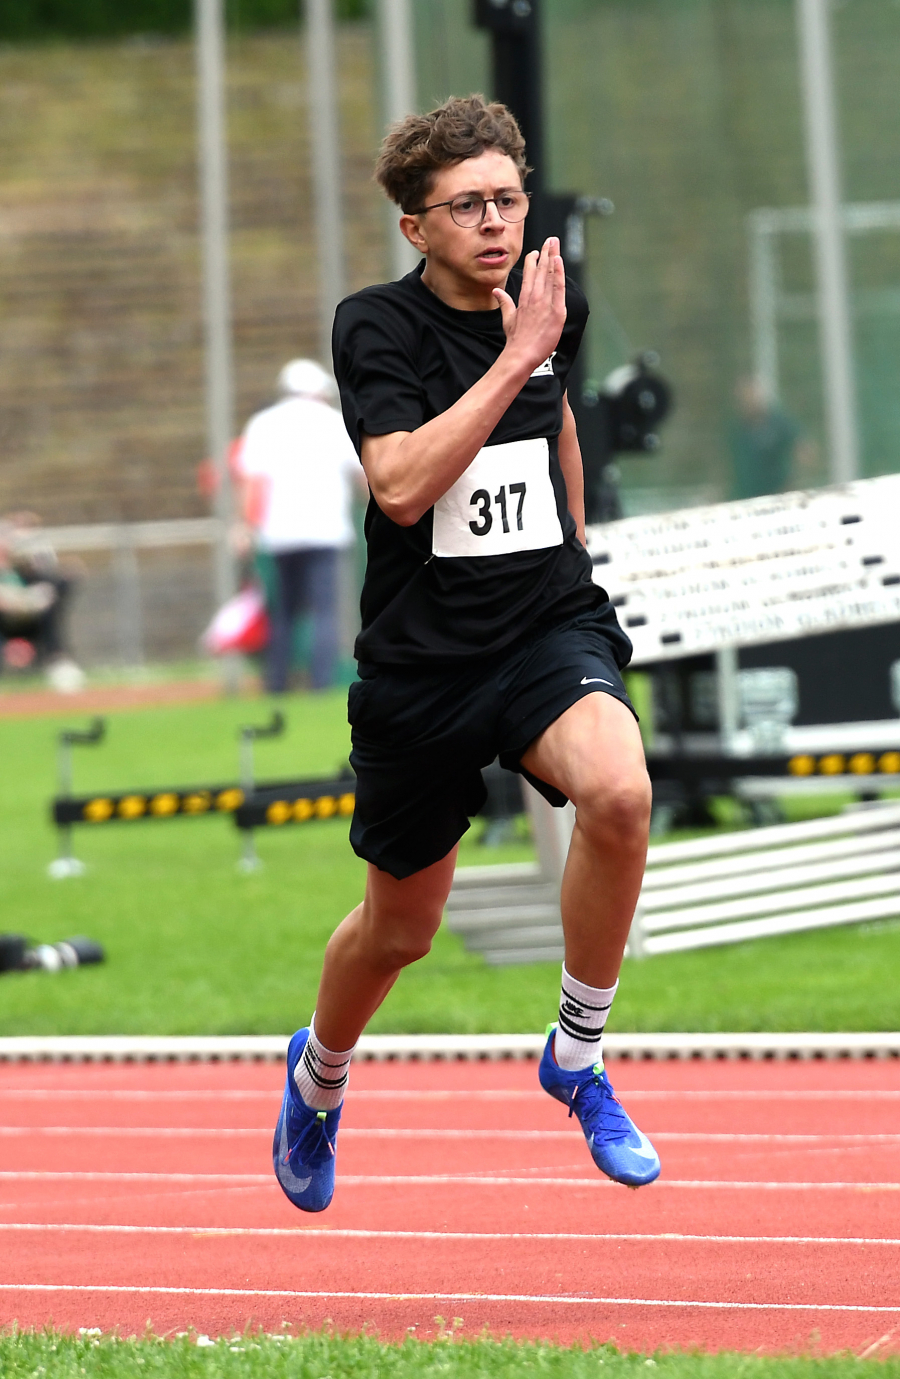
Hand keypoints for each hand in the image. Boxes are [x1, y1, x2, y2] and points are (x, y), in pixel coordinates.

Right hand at [493, 237, 566, 375]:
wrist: (521, 354)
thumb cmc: (515, 340)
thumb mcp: (508, 319)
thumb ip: (505, 303)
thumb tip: (497, 291)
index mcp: (523, 299)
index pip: (529, 275)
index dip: (533, 261)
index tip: (536, 252)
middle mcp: (534, 297)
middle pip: (541, 270)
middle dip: (546, 253)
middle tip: (550, 239)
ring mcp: (545, 303)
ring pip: (550, 275)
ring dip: (553, 257)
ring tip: (555, 243)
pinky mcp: (556, 311)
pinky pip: (558, 288)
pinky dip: (559, 273)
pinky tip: (559, 260)